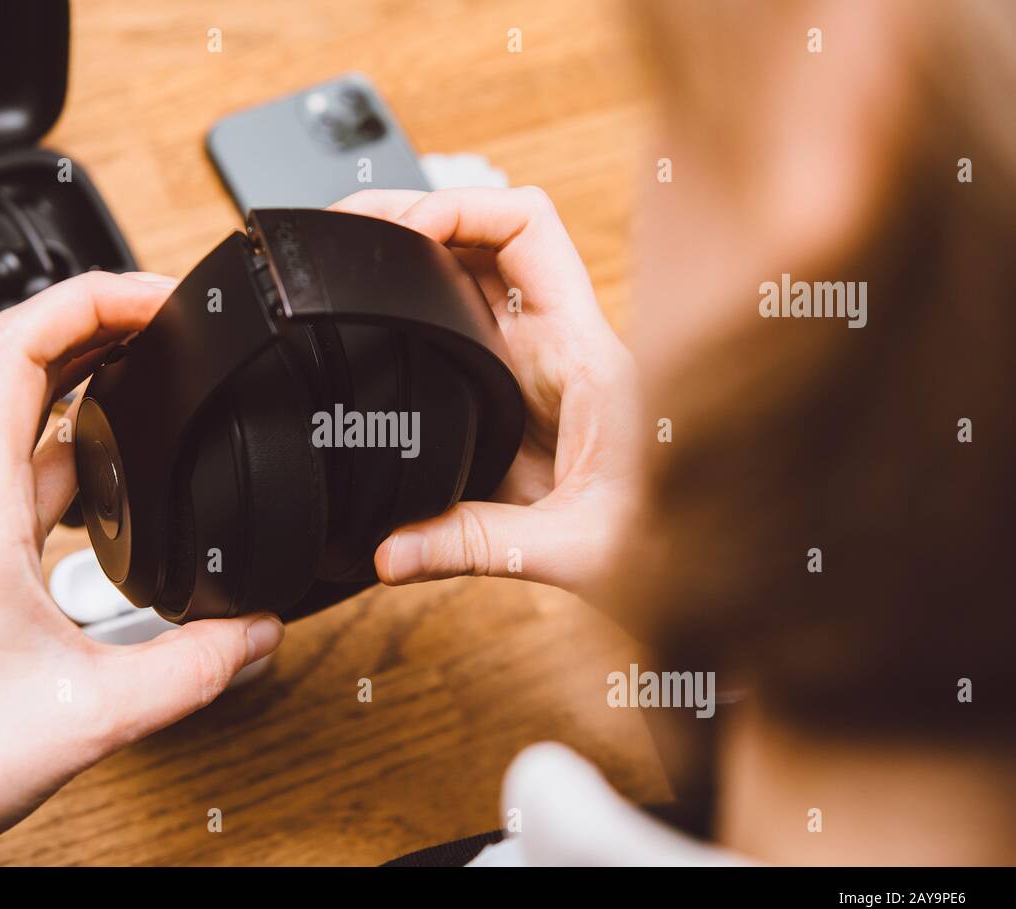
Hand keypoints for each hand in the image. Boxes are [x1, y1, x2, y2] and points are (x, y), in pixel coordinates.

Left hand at [0, 272, 283, 865]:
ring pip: (22, 422)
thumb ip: (194, 671)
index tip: (160, 297)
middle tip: (176, 324)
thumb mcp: (89, 716)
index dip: (88, 299)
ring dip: (88, 385)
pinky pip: (21, 476)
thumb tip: (259, 632)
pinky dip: (78, 454)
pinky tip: (122, 482)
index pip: (14, 351)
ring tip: (159, 378)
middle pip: (20, 366)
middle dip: (103, 325)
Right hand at [331, 188, 640, 612]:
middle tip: (350, 230)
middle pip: (485, 235)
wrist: (698, 560)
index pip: (529, 228)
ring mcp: (535, 363)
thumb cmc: (664, 538)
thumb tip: (391, 552)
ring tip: (351, 256)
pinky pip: (463, 322)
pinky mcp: (516, 391)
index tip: (404, 229)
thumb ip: (477, 545)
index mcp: (583, 353)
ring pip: (471, 273)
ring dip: (416, 254)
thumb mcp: (571, 548)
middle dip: (415, 216)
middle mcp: (559, 343)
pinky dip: (419, 302)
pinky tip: (380, 314)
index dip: (462, 208)